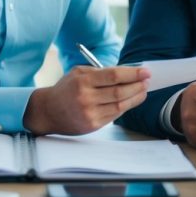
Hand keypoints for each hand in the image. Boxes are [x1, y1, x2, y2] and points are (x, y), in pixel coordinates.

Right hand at [24, 66, 150, 134]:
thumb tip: (128, 72)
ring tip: (143, 90)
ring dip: (135, 97)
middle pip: (119, 92)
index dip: (132, 74)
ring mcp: (89, 113)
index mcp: (83, 81)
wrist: (48, 111)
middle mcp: (86, 98)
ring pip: (120, 105)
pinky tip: (131, 100)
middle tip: (147, 81)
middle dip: (137, 85)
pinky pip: (114, 115)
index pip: (114, 76)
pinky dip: (125, 106)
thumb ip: (101, 72)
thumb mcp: (79, 73)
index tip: (145, 71)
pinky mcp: (92, 125)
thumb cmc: (67, 88)